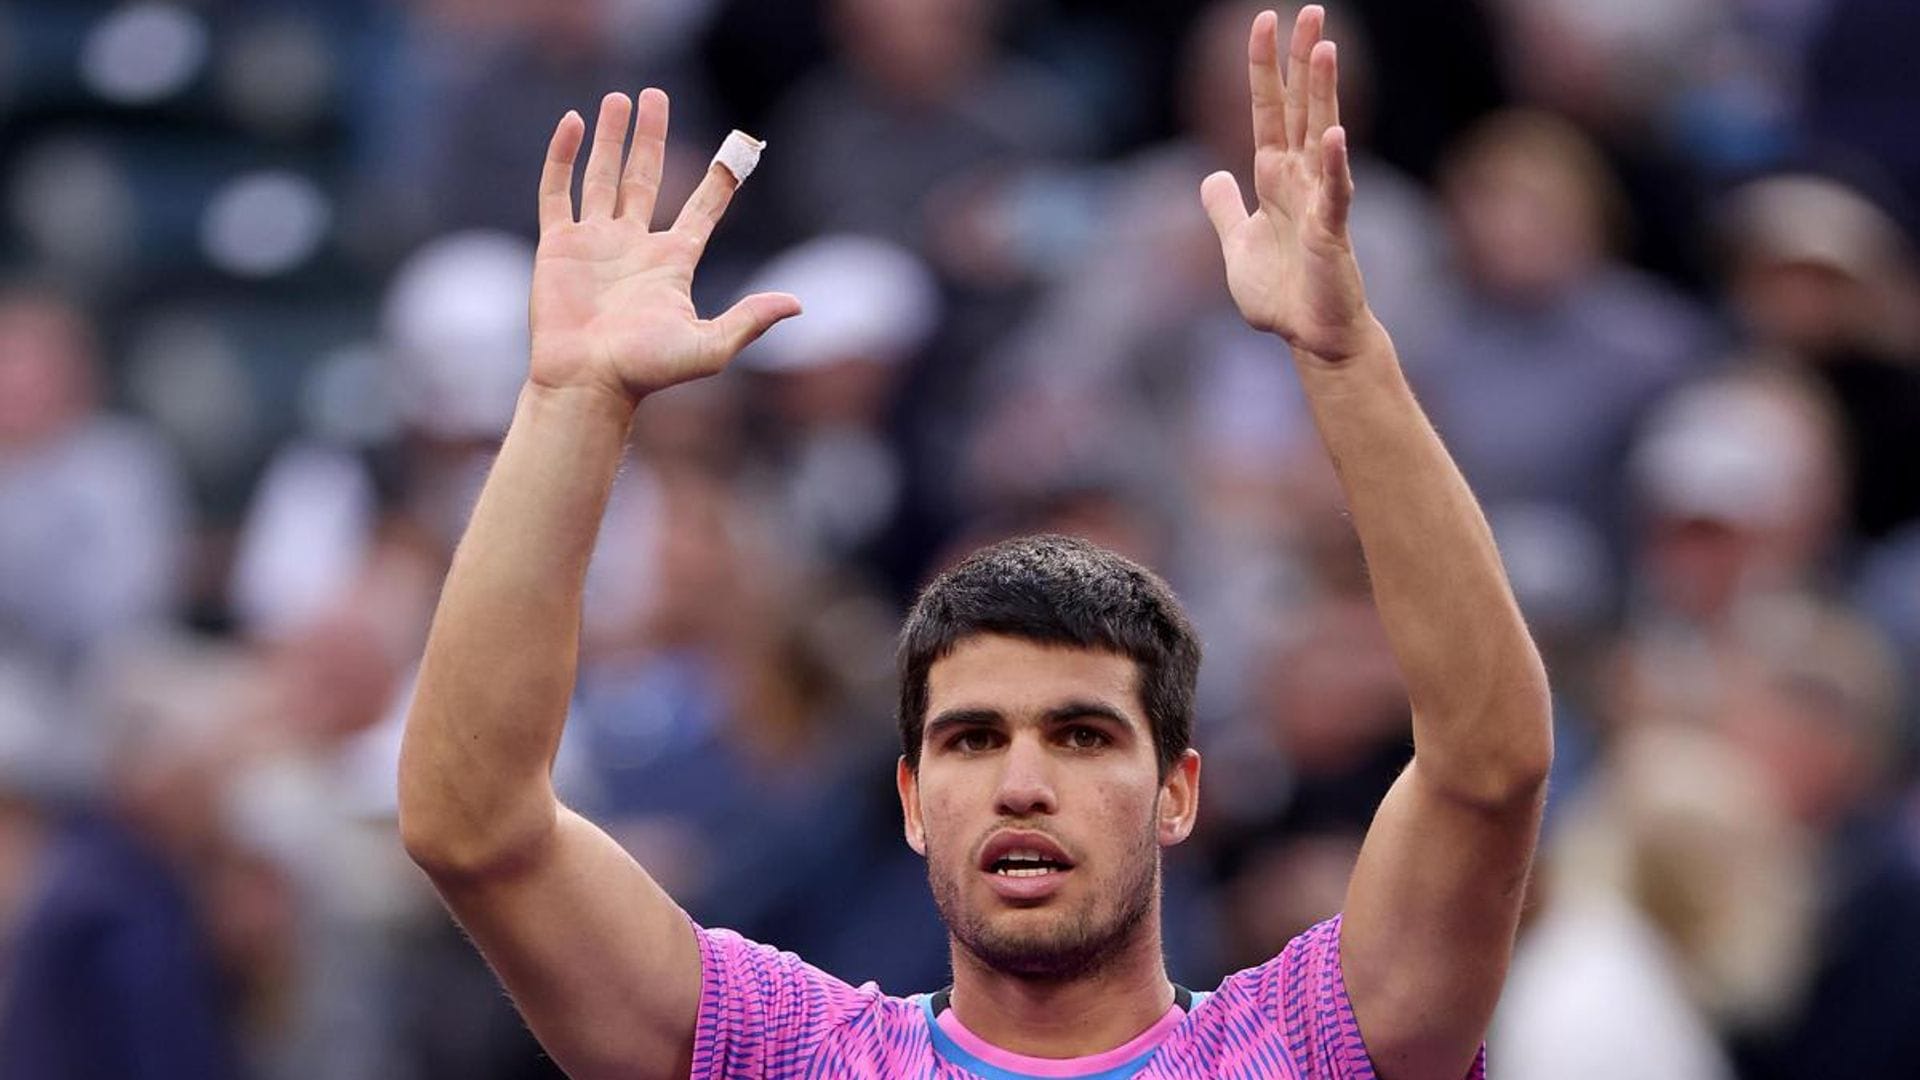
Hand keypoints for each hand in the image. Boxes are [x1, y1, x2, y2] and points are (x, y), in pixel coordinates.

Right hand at [528, 90, 800, 406]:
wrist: (587, 384)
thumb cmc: (646, 371)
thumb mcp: (710, 346)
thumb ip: (750, 320)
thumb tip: (798, 304)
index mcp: (672, 263)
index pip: (700, 210)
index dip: (719, 181)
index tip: (738, 148)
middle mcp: (634, 246)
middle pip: (645, 178)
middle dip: (651, 137)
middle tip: (655, 96)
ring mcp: (595, 243)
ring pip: (603, 177)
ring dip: (610, 138)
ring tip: (618, 99)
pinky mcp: (558, 246)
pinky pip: (559, 191)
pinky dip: (564, 157)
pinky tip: (574, 123)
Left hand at [1201, 7, 1379, 363]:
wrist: (1311, 338)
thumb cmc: (1282, 295)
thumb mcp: (1236, 246)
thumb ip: (1224, 209)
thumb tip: (1212, 176)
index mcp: (1274, 178)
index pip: (1268, 111)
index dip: (1264, 68)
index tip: (1264, 21)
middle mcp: (1300, 179)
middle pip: (1299, 108)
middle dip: (1302, 61)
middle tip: (1311, 10)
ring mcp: (1320, 201)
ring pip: (1321, 135)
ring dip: (1323, 93)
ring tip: (1326, 48)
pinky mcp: (1332, 232)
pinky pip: (1334, 193)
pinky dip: (1333, 165)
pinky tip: (1333, 136)